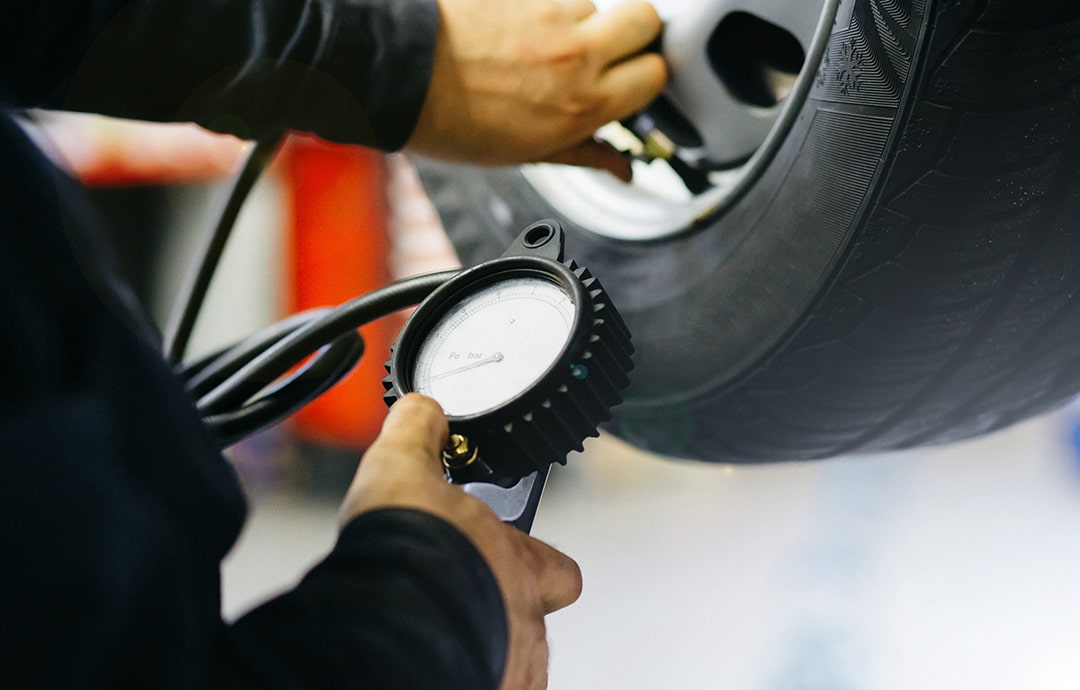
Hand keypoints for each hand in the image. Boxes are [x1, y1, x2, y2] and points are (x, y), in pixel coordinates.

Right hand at [340, 393, 581, 688]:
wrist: (388, 618)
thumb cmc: (407, 548)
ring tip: (436, 630)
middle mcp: (525, 621)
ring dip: (483, 646)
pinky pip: (484, 683)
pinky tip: (429, 661)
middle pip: (533, 621)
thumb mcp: (404, 465)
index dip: (538, 564)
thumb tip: (424, 410)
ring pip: (513, 661)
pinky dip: (459, 672)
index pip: (561, 570)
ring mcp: (509, 666)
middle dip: (503, 610)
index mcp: (518, 564)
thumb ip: (419, 432)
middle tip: (460, 598)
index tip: (510, 557)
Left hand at [406, 0, 666, 181]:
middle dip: (636, 34)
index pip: (656, 75)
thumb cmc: (451, 120)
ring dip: (581, 21)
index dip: (645, 79)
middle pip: (648, 19)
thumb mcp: (525, 154)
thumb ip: (585, 152)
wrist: (397, 74)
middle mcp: (576, 53)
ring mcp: (550, 12)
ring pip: (596, 3)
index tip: (630, 84)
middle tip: (609, 53)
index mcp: (583, 103)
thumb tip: (622, 167)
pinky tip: (517, 29)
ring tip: (542, 45)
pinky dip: (544, 9)